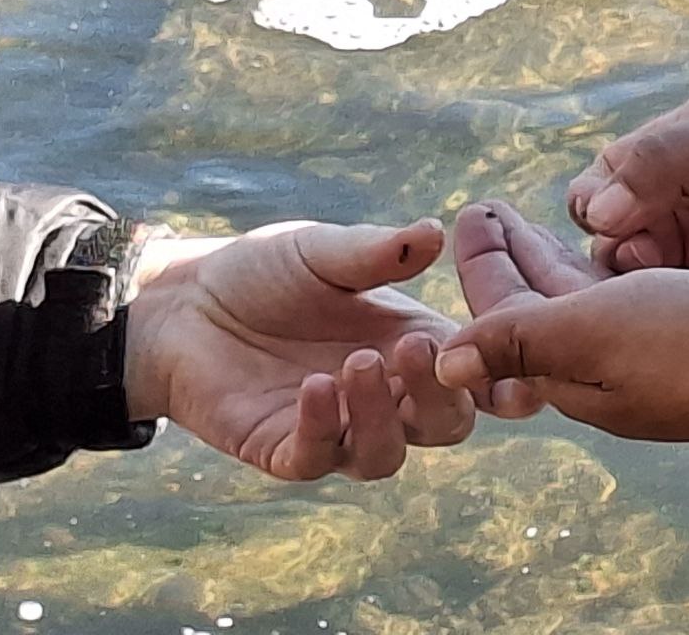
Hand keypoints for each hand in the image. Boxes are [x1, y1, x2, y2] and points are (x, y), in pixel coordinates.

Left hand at [123, 219, 474, 480]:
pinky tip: (315, 388)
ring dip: (381, 416)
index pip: (473, 375)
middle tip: (414, 351)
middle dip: (442, 398)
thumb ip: (379, 251)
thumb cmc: (263, 272)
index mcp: (412, 346)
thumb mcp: (324, 252)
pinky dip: (324, 427)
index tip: (505, 354)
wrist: (182, 301)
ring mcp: (338, 428)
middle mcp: (385, 395)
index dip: (499, 377)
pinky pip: (318, 457)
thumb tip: (435, 232)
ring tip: (357, 364)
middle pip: (444, 425)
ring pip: (384, 455)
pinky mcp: (284, 449)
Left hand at [437, 201, 688, 448]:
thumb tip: (441, 366)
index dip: (479, 264)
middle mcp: (600, 376)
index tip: (464, 210)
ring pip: (575, 305)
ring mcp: (644, 363)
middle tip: (484, 206)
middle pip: (532, 311)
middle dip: (505, 260)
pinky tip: (601, 245)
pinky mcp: (684, 343)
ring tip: (523, 218)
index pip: (501, 317)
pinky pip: (619, 303)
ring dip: (544, 262)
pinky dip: (595, 270)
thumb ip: (515, 342)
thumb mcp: (594, 334)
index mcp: (568, 376)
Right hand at [568, 74, 688, 317]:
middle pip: (615, 224)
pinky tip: (651, 308)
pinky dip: (653, 308)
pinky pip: (674, 308)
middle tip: (622, 248)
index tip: (606, 210)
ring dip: (621, 274)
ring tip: (634, 274)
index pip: (616, 172)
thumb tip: (598, 205)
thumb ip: (668, 156)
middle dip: (606, 234)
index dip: (602, 190)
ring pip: (634, 270)